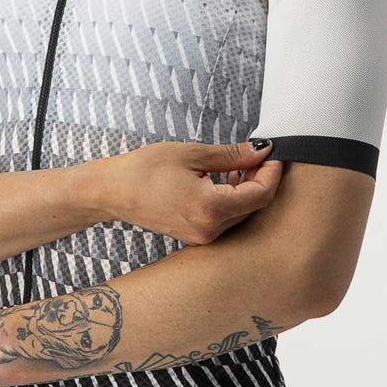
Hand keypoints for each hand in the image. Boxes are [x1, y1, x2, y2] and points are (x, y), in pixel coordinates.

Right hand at [105, 140, 282, 243]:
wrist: (114, 191)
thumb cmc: (145, 169)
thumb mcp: (192, 154)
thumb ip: (232, 155)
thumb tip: (261, 150)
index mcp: (210, 208)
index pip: (261, 195)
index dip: (272, 172)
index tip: (272, 153)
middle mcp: (209, 230)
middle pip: (254, 207)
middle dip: (262, 180)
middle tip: (257, 155)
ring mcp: (202, 237)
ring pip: (242, 215)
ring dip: (247, 190)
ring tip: (239, 165)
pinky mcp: (196, 236)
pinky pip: (226, 220)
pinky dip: (232, 200)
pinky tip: (225, 181)